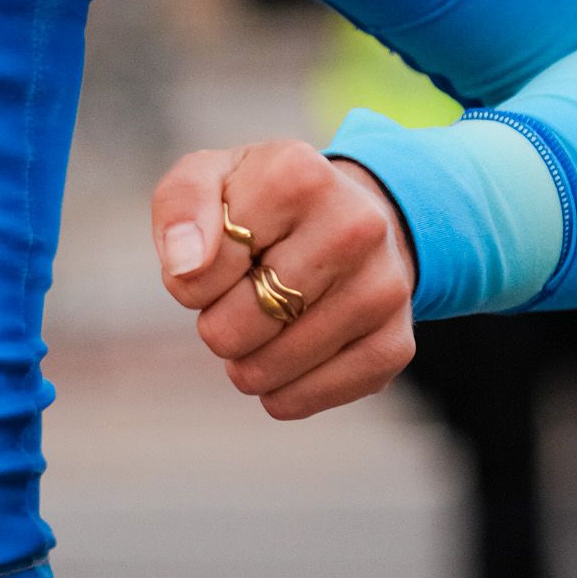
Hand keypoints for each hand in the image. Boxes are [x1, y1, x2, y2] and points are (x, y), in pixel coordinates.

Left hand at [151, 138, 416, 423]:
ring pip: (265, 372)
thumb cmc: (264, 204)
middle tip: (244, 294)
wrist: (354, 218)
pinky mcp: (395, 345)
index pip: (199, 274)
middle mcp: (355, 228)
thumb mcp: (212, 179)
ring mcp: (382, 290)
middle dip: (218, 323)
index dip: (191, 280)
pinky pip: (303, 400)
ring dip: (247, 360)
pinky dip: (281, 392)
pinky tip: (292, 356)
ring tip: (269, 322)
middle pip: (232, 330)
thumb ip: (181, 207)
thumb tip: (185, 268)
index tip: (220, 257)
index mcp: (301, 177)